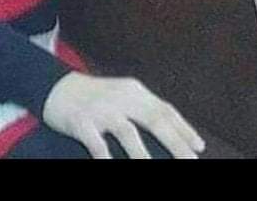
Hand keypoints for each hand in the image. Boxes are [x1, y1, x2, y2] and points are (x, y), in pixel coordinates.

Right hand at [42, 72, 205, 158]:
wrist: (56, 88)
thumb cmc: (96, 98)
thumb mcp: (123, 96)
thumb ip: (145, 111)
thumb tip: (178, 136)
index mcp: (134, 91)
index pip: (164, 109)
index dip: (183, 129)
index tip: (199, 147)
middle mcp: (121, 97)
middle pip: (153, 119)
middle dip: (175, 143)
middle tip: (190, 161)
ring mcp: (101, 109)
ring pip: (128, 133)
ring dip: (143, 155)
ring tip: (152, 168)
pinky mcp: (81, 121)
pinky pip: (97, 144)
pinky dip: (106, 158)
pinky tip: (110, 166)